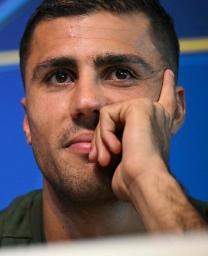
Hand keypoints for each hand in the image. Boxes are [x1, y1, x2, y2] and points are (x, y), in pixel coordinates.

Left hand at [89, 70, 205, 230]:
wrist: (145, 181)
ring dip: (100, 141)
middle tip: (100, 160)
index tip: (168, 74)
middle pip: (115, 113)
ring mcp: (149, 108)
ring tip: (105, 160)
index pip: (166, 101)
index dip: (167, 87)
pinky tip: (115, 149)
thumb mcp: (123, 159)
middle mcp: (158, 114)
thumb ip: (115, 144)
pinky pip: (106, 116)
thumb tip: (89, 147)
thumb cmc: (133, 178)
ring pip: (106, 117)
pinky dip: (103, 135)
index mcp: (160, 125)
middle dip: (101, 138)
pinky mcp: (139, 107)